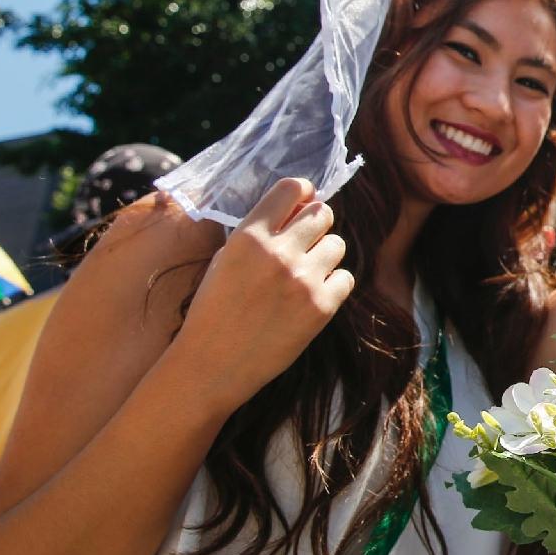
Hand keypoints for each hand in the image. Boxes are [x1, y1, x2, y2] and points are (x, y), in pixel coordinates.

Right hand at [175, 178, 354, 414]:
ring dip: (325, 255)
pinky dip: (333, 285)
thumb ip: (260, 233)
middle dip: (316, 225)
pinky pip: (346, 278)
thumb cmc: (213, 312)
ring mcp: (302, 280)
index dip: (303, 193)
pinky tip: (311, 297)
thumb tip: (298, 208)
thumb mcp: (225, 260)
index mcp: (249, 236)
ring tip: (304, 275)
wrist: (210, 366)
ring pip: (338, 244)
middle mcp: (278, 252)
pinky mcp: (321, 307)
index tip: (303, 204)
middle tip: (304, 245)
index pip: (292, 188)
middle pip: (323, 213)